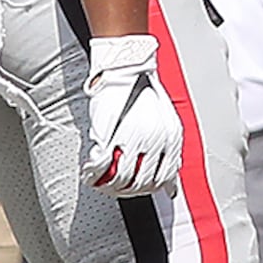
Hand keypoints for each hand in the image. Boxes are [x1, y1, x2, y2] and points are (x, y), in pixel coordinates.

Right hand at [82, 37, 183, 197]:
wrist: (128, 72)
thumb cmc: (145, 97)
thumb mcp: (167, 125)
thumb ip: (169, 156)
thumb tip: (170, 188)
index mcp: (172, 139)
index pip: (164, 179)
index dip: (149, 189)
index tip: (137, 189)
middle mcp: (157, 141)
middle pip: (142, 182)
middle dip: (126, 190)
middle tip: (114, 187)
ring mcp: (135, 138)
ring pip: (122, 179)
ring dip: (108, 185)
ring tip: (101, 181)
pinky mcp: (112, 133)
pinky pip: (101, 166)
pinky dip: (93, 174)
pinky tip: (90, 171)